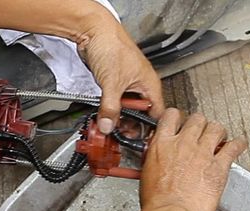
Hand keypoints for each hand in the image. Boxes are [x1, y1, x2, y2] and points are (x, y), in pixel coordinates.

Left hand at [78, 15, 163, 133]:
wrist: (92, 30)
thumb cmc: (111, 45)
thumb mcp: (112, 83)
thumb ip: (110, 108)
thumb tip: (108, 126)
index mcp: (150, 84)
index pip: (157, 114)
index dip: (150, 129)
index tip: (140, 139)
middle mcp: (141, 85)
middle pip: (140, 114)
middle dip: (130, 124)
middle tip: (120, 133)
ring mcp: (128, 84)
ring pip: (127, 108)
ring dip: (118, 117)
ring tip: (110, 124)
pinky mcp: (115, 83)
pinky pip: (116, 101)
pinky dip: (110, 109)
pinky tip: (104, 114)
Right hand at [140, 109, 247, 210]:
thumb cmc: (157, 201)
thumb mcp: (148, 173)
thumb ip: (157, 158)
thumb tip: (160, 156)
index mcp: (162, 144)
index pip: (172, 116)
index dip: (179, 117)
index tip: (183, 123)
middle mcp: (183, 144)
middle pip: (197, 119)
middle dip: (201, 125)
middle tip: (203, 133)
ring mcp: (202, 153)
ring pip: (216, 128)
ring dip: (219, 132)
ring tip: (221, 138)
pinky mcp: (218, 166)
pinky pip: (233, 147)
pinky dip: (239, 144)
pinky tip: (240, 144)